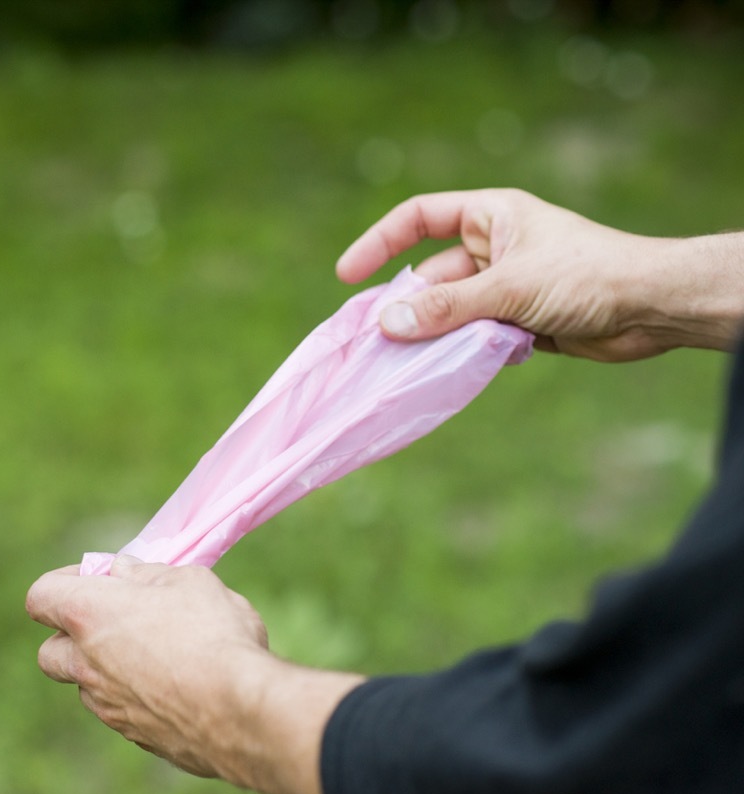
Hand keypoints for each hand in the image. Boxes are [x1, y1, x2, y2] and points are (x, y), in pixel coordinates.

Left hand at [26, 557, 362, 793]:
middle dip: (73, 636)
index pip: (40, 597)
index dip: (63, 582)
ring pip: (87, 685)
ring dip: (106, 668)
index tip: (97, 577)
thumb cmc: (214, 633)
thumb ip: (147, 575)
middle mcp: (86, 664)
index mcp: (90, 615)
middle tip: (116, 621)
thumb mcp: (188, 580)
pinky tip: (177, 685)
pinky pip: (121, 710)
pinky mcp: (135, 735)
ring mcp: (108, 706)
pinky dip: (135, 696)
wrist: (241, 711)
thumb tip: (123, 572)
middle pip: (50, 651)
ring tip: (157, 653)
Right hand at [336, 188, 743, 360]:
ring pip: (449, 312)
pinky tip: (442, 370)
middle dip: (405, 306)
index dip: (380, 242)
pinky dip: (456, 352)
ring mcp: (504, 287)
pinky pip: (471, 336)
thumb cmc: (586, 276)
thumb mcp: (508, 288)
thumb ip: (446, 308)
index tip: (348, 274)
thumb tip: (387, 323)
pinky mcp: (517, 322)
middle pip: (430, 276)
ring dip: (431, 335)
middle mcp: (493, 249)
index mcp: (491, 216)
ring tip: (402, 361)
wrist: (652, 309)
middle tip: (374, 339)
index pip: (419, 218)